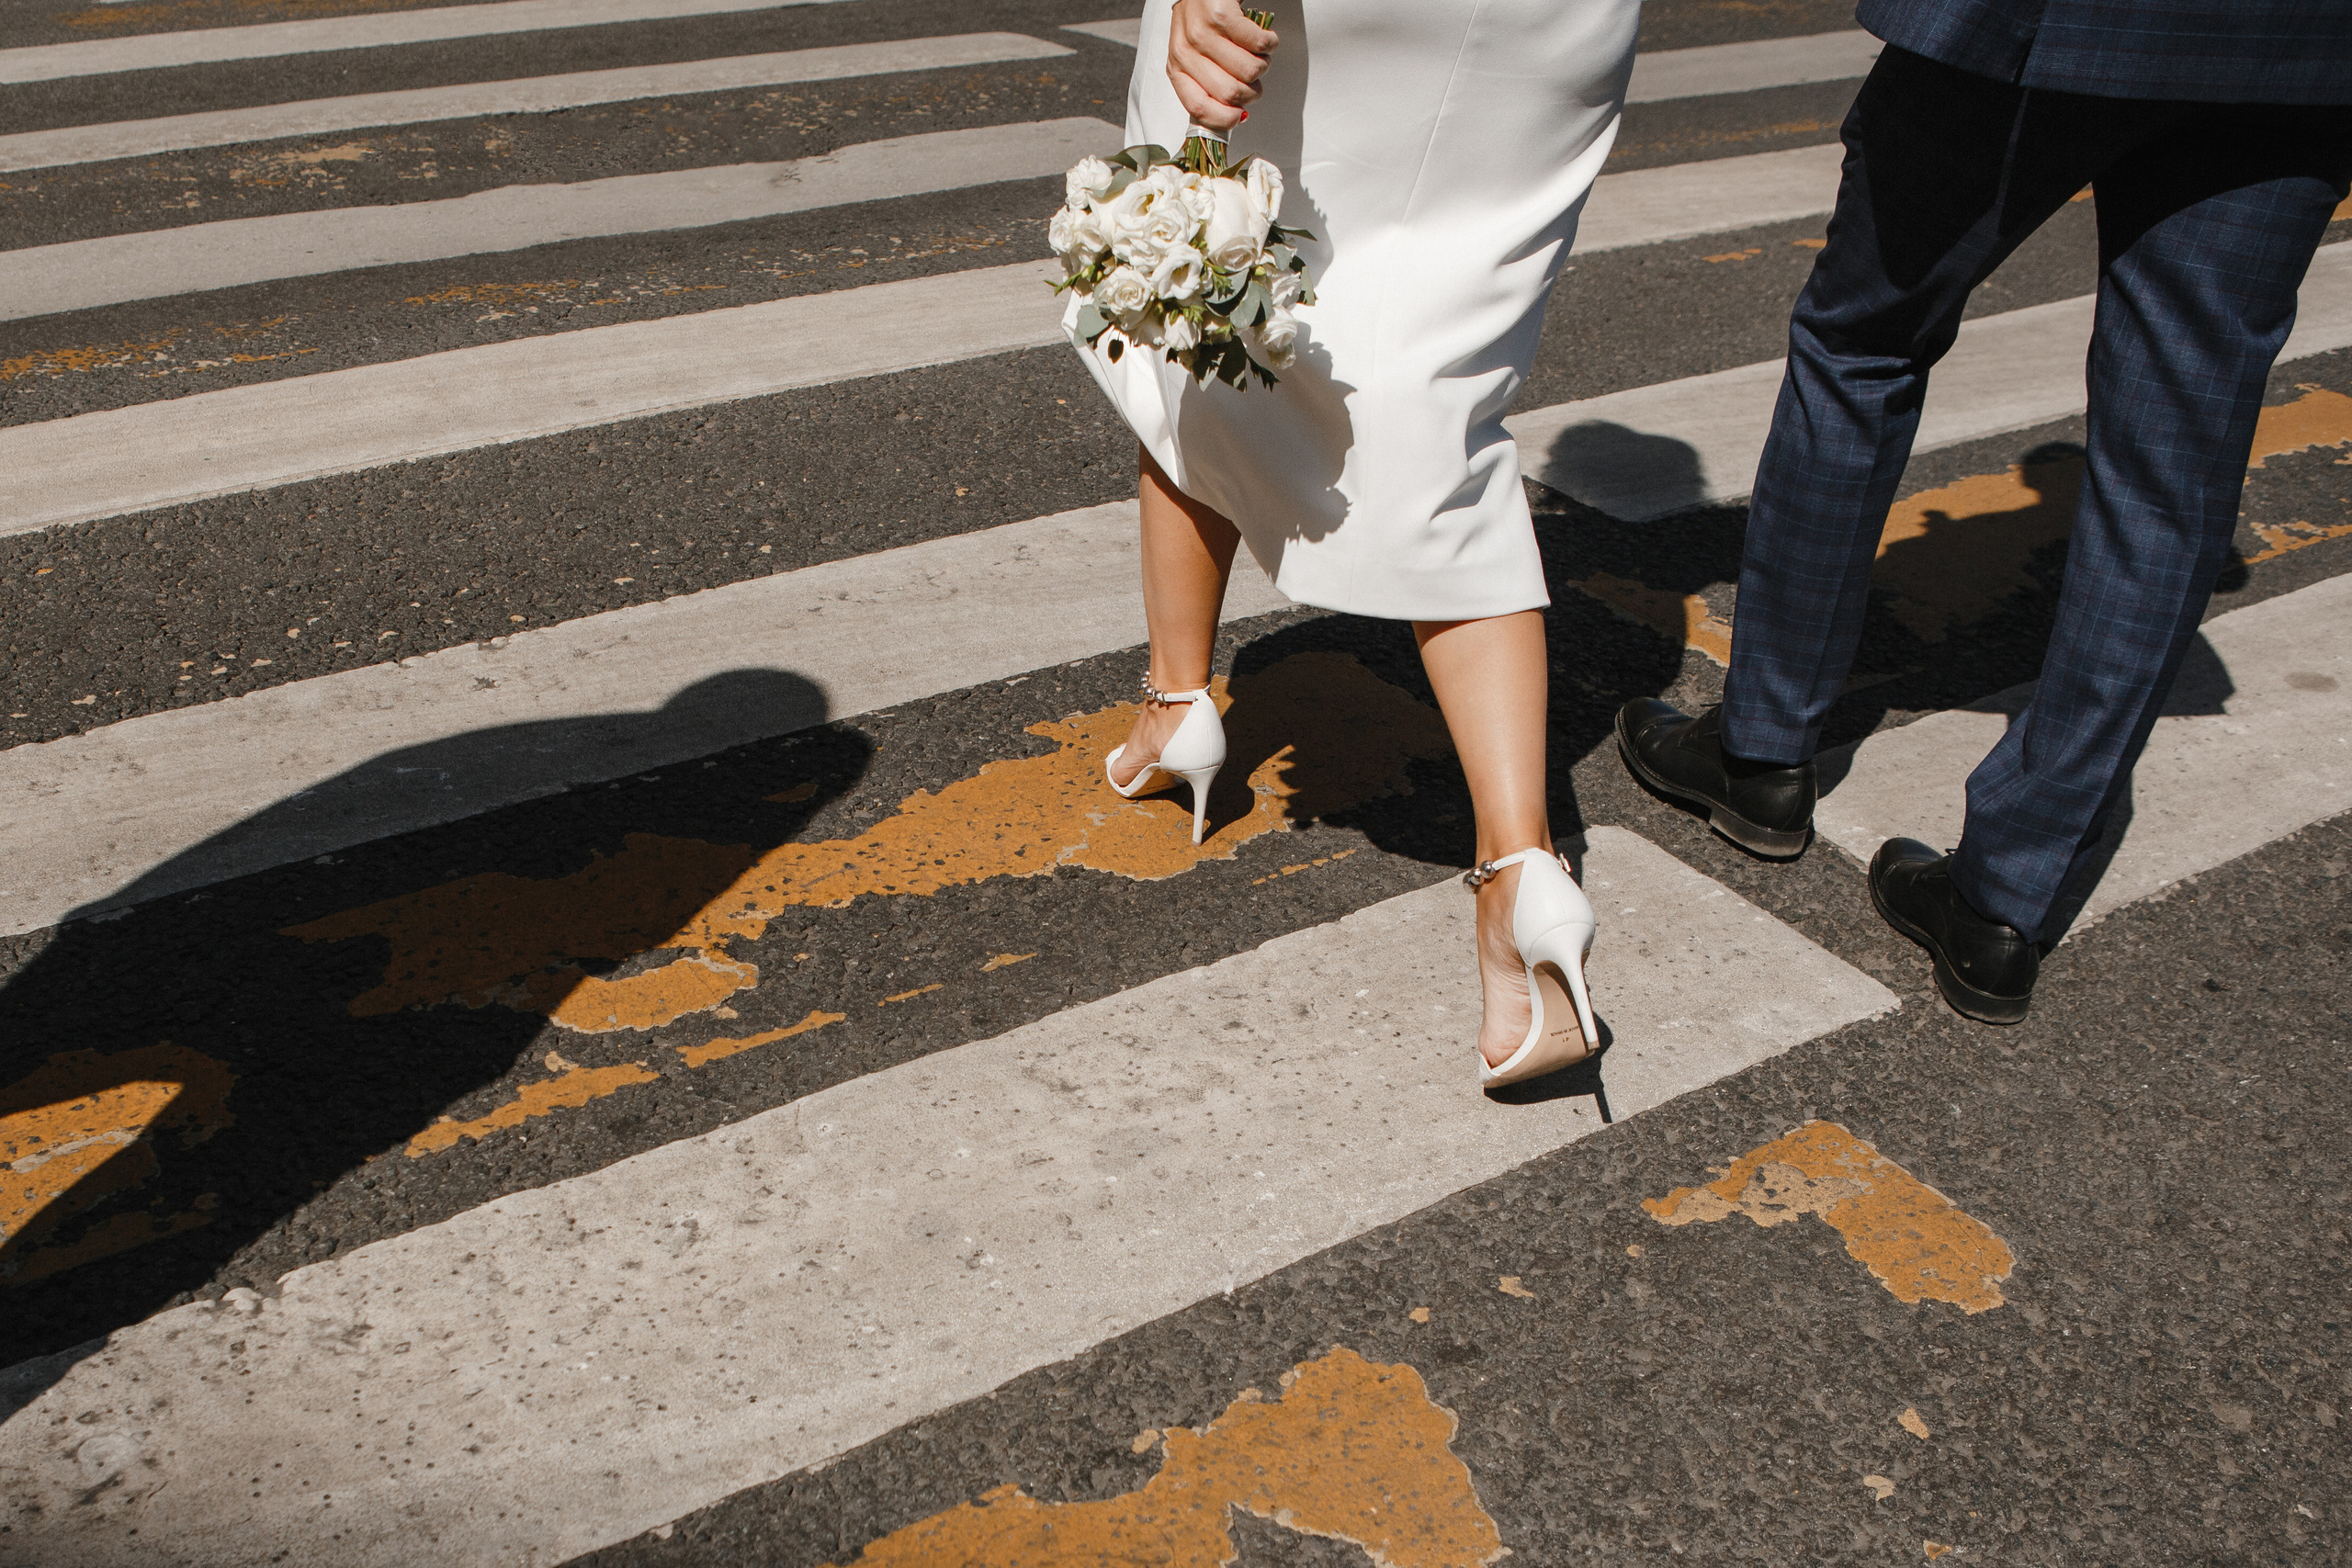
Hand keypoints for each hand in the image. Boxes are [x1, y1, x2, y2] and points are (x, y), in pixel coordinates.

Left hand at [1167, 0, 1276, 132]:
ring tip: (1255, 52)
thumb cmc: (1200, 21)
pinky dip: (1269, 43)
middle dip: (1252, 90)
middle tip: (1252, 76)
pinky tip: (1262, 38)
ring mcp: (1203, 33)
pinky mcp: (1222, 15)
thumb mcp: (1193, 58)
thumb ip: (1206, 86)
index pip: (1199, 109)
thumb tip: (1234, 115)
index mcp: (1178, 69)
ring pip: (1249, 71)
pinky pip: (1259, 44)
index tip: (1240, 116)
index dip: (1225, 119)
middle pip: (1230, 94)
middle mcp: (1186, 53)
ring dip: (1262, 64)